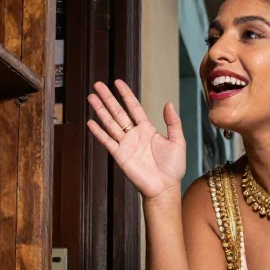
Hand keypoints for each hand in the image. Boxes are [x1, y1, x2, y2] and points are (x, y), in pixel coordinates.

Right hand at [86, 80, 186, 200]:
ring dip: (100, 110)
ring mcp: (126, 145)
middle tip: (97, 85)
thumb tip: (168, 103)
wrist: (165, 187)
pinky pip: (107, 141)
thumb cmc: (173, 167)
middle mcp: (134, 135)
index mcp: (147, 129)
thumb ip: (173, 122)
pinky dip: (98, 132)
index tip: (117, 82)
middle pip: (118, 112)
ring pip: (110, 123)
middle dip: (108, 98)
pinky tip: (91, 122)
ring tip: (91, 97)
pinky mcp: (120, 156)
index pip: (134, 107)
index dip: (126, 94)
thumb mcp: (177, 141)